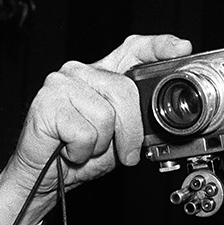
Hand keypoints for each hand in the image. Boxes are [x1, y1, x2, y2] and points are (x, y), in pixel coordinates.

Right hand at [0, 33, 191, 224]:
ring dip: (102, 145)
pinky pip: (85, 133)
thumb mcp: (119, 138)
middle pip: (125, 92)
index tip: (180, 49)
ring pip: (106, 115)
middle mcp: (80, 72)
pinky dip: (82, 152)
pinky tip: (70, 150)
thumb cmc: (78, 155)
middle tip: (123, 153)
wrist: (43, 177)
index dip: (157, 47)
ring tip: (87, 149)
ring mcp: (61, 84)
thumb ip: (137, 120)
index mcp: (101, 76)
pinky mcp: (47, 102)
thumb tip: (162, 116)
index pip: (132, 50)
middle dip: (131, 131)